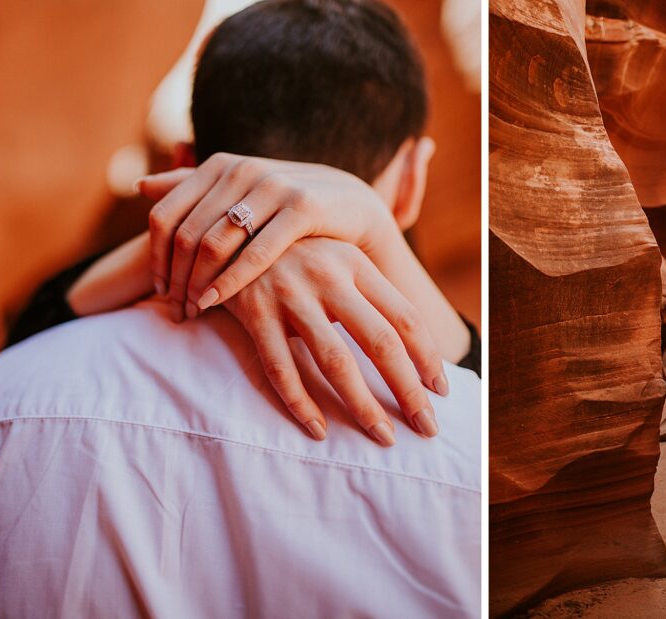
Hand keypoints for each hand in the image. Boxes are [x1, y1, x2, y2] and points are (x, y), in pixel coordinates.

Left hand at [136, 153, 393, 321]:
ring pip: (213, 243)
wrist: (353, 205)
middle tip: (174, 311)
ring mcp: (272, 186)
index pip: (165, 215)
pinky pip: (255, 251)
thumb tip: (139, 185)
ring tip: (194, 312)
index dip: (155, 257)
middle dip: (175, 278)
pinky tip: (217, 302)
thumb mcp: (240, 193)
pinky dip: (231, 280)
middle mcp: (241, 170)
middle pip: (185, 234)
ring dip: (197, 283)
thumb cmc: (289, 206)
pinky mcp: (303, 207)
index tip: (158, 291)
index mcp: (220, 166)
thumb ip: (192, 186)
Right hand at [221, 237, 444, 444]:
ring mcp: (290, 295)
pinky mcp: (254, 313)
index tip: (440, 389)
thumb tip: (412, 346)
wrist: (224, 229)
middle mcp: (327, 276)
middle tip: (426, 427)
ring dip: (362, 405)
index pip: (405, 315)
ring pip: (335, 361)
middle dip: (408, 390)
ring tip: (382, 436)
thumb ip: (368, 291)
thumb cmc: (292, 253)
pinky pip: (281, 368)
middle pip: (381, 342)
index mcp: (355, 262)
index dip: (427, 356)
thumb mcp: (335, 255)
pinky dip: (300, 404)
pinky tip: (318, 430)